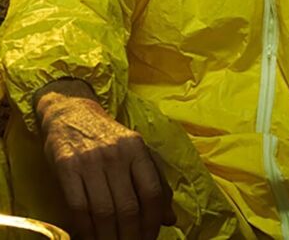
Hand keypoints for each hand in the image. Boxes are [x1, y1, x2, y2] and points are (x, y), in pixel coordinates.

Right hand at [35, 80, 176, 239]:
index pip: (151, 192)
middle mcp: (116, 154)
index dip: (152, 221)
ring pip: (103, 211)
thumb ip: (155, 181)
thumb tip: (170, 218)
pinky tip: (89, 237)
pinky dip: (84, 229)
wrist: (72, 112)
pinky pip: (78, 207)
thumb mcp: (135, 151)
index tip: (150, 238)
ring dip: (108, 237)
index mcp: (137, 149)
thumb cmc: (108, 136)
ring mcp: (91, 160)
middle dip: (130, 236)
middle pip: (127, 206)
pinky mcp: (67, 167)